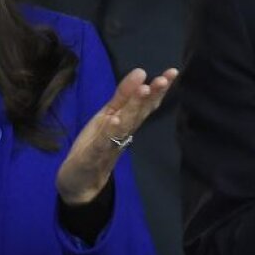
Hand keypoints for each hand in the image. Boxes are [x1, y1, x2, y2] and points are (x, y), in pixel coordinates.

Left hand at [56, 67, 175, 205]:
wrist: (81, 182)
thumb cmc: (97, 145)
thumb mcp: (108, 115)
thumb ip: (123, 95)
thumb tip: (141, 71)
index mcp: (127, 121)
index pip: (146, 103)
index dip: (159, 89)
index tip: (173, 72)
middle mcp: (124, 132)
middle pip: (140, 113)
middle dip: (151, 96)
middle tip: (163, 79)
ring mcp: (110, 144)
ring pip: (125, 124)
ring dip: (135, 108)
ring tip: (143, 90)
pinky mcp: (94, 155)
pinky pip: (103, 142)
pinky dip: (110, 132)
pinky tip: (115, 121)